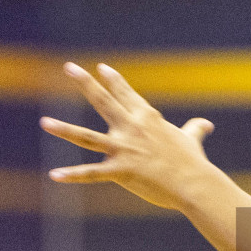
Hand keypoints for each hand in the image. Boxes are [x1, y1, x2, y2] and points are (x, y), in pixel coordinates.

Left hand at [39, 62, 214, 208]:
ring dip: (64, 130)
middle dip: (85, 83)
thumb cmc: (193, 163)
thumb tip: (206, 125)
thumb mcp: (192, 141)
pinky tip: (54, 175)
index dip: (113, 79)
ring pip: (87, 138)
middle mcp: (132, 128)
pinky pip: (92, 173)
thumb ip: (195, 129)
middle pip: (104, 101)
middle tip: (69, 67)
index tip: (101, 67)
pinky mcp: (121, 171)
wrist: (195, 183)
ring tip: (44, 122)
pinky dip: (72, 175)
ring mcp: (124, 149)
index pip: (126, 93)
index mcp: (147, 118)